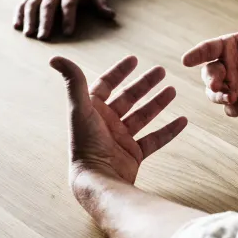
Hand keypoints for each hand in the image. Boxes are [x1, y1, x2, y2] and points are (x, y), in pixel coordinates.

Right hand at [15, 0, 115, 39]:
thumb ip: (100, 3)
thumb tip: (111, 16)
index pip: (69, 3)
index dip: (69, 17)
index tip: (68, 33)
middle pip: (48, 5)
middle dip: (45, 21)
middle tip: (43, 37)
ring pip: (33, 4)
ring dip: (30, 19)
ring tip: (29, 35)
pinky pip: (23, 2)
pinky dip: (19, 14)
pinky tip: (17, 26)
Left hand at [51, 55, 187, 189]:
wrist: (97, 180)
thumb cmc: (86, 144)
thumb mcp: (79, 108)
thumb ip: (73, 81)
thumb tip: (55, 58)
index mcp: (92, 111)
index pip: (106, 85)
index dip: (119, 72)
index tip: (134, 59)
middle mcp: (106, 124)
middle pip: (128, 98)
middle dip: (145, 84)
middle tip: (161, 70)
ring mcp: (121, 140)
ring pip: (143, 116)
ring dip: (158, 103)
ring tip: (172, 90)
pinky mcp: (133, 155)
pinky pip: (154, 140)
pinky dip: (168, 131)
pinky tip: (182, 121)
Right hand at [182, 0, 237, 116]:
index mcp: (228, 48)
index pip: (207, 49)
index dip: (195, 54)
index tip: (186, 60)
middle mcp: (226, 67)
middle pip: (207, 74)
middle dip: (210, 80)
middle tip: (219, 85)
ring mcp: (232, 85)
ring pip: (214, 94)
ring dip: (220, 97)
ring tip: (234, 98)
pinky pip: (230, 109)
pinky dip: (234, 108)